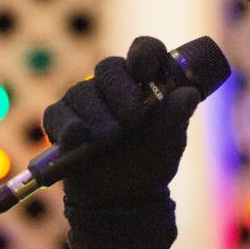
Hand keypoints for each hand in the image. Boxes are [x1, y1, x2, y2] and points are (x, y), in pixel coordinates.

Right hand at [42, 37, 200, 207]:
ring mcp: (84, 99)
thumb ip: (177, 117)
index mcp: (144, 80)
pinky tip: (78, 137)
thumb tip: (190, 94)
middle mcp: (113, 83)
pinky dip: (68, 126)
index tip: (145, 70)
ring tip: (110, 140)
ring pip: (84, 92)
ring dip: (98, 116)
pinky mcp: (61, 119)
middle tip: (133, 119)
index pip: (145, 51)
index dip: (144, 53)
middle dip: (121, 91)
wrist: (124, 197)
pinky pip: (59, 115)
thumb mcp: (170, 141)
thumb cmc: (151, 159)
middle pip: (109, 67)